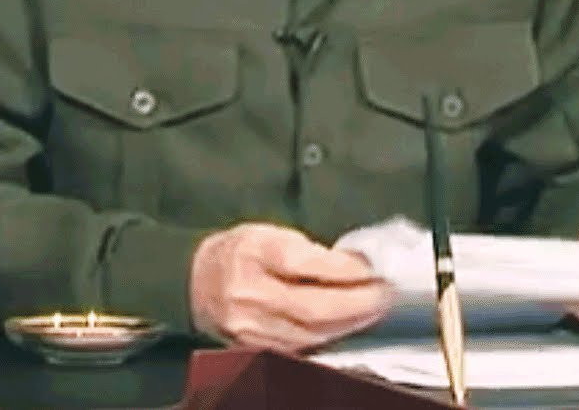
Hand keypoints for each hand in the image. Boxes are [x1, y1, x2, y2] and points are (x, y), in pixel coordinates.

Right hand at [189, 222, 392, 351]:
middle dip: (356, 303)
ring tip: (372, 309)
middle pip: (312, 307)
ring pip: (310, 333)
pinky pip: (300, 347)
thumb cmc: (236, 252)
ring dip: (348, 323)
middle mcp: (248, 294)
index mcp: (252, 254)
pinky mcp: (254, 347)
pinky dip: (328, 336)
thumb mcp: (268, 232)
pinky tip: (345, 325)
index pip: (304, 264)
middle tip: (384, 293)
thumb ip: (307, 248)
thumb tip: (351, 264)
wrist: (195, 281)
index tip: (372, 268)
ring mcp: (250, 327)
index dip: (344, 270)